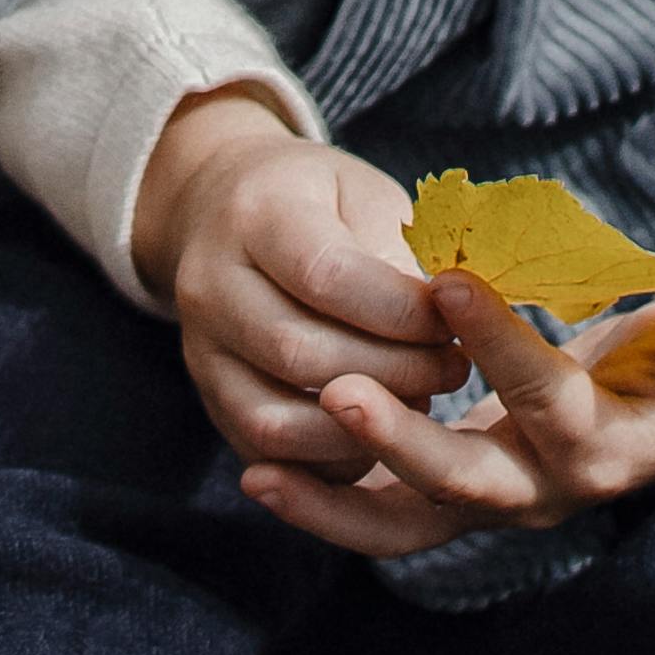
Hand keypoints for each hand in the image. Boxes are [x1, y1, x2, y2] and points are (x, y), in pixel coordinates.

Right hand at [137, 96, 453, 490]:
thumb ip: (399, 258)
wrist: (222, 209)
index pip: (325, 276)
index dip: (403, 313)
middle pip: (298, 353)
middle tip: (451, 369)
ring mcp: (200, 347)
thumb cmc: (317, 201)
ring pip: (274, 420)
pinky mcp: (209, 397)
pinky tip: (376, 434)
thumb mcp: (365, 196)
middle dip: (394, 373)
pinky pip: (264, 452)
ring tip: (416, 402)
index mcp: (256, 214)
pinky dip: (328, 458)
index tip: (455, 321)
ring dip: (361, 431)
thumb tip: (452, 324)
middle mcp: (210, 282)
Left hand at [243, 265, 654, 552]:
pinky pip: (387, 522)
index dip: (505, 346)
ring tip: (261, 472)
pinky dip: (327, 508)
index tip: (451, 281)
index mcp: (608, 449)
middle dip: (401, 443)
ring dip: (339, 499)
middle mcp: (548, 491)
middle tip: (335, 391)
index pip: (551, 400)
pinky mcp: (458, 504)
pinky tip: (259, 479)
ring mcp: (497, 503)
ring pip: (412, 522)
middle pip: (469, 482)